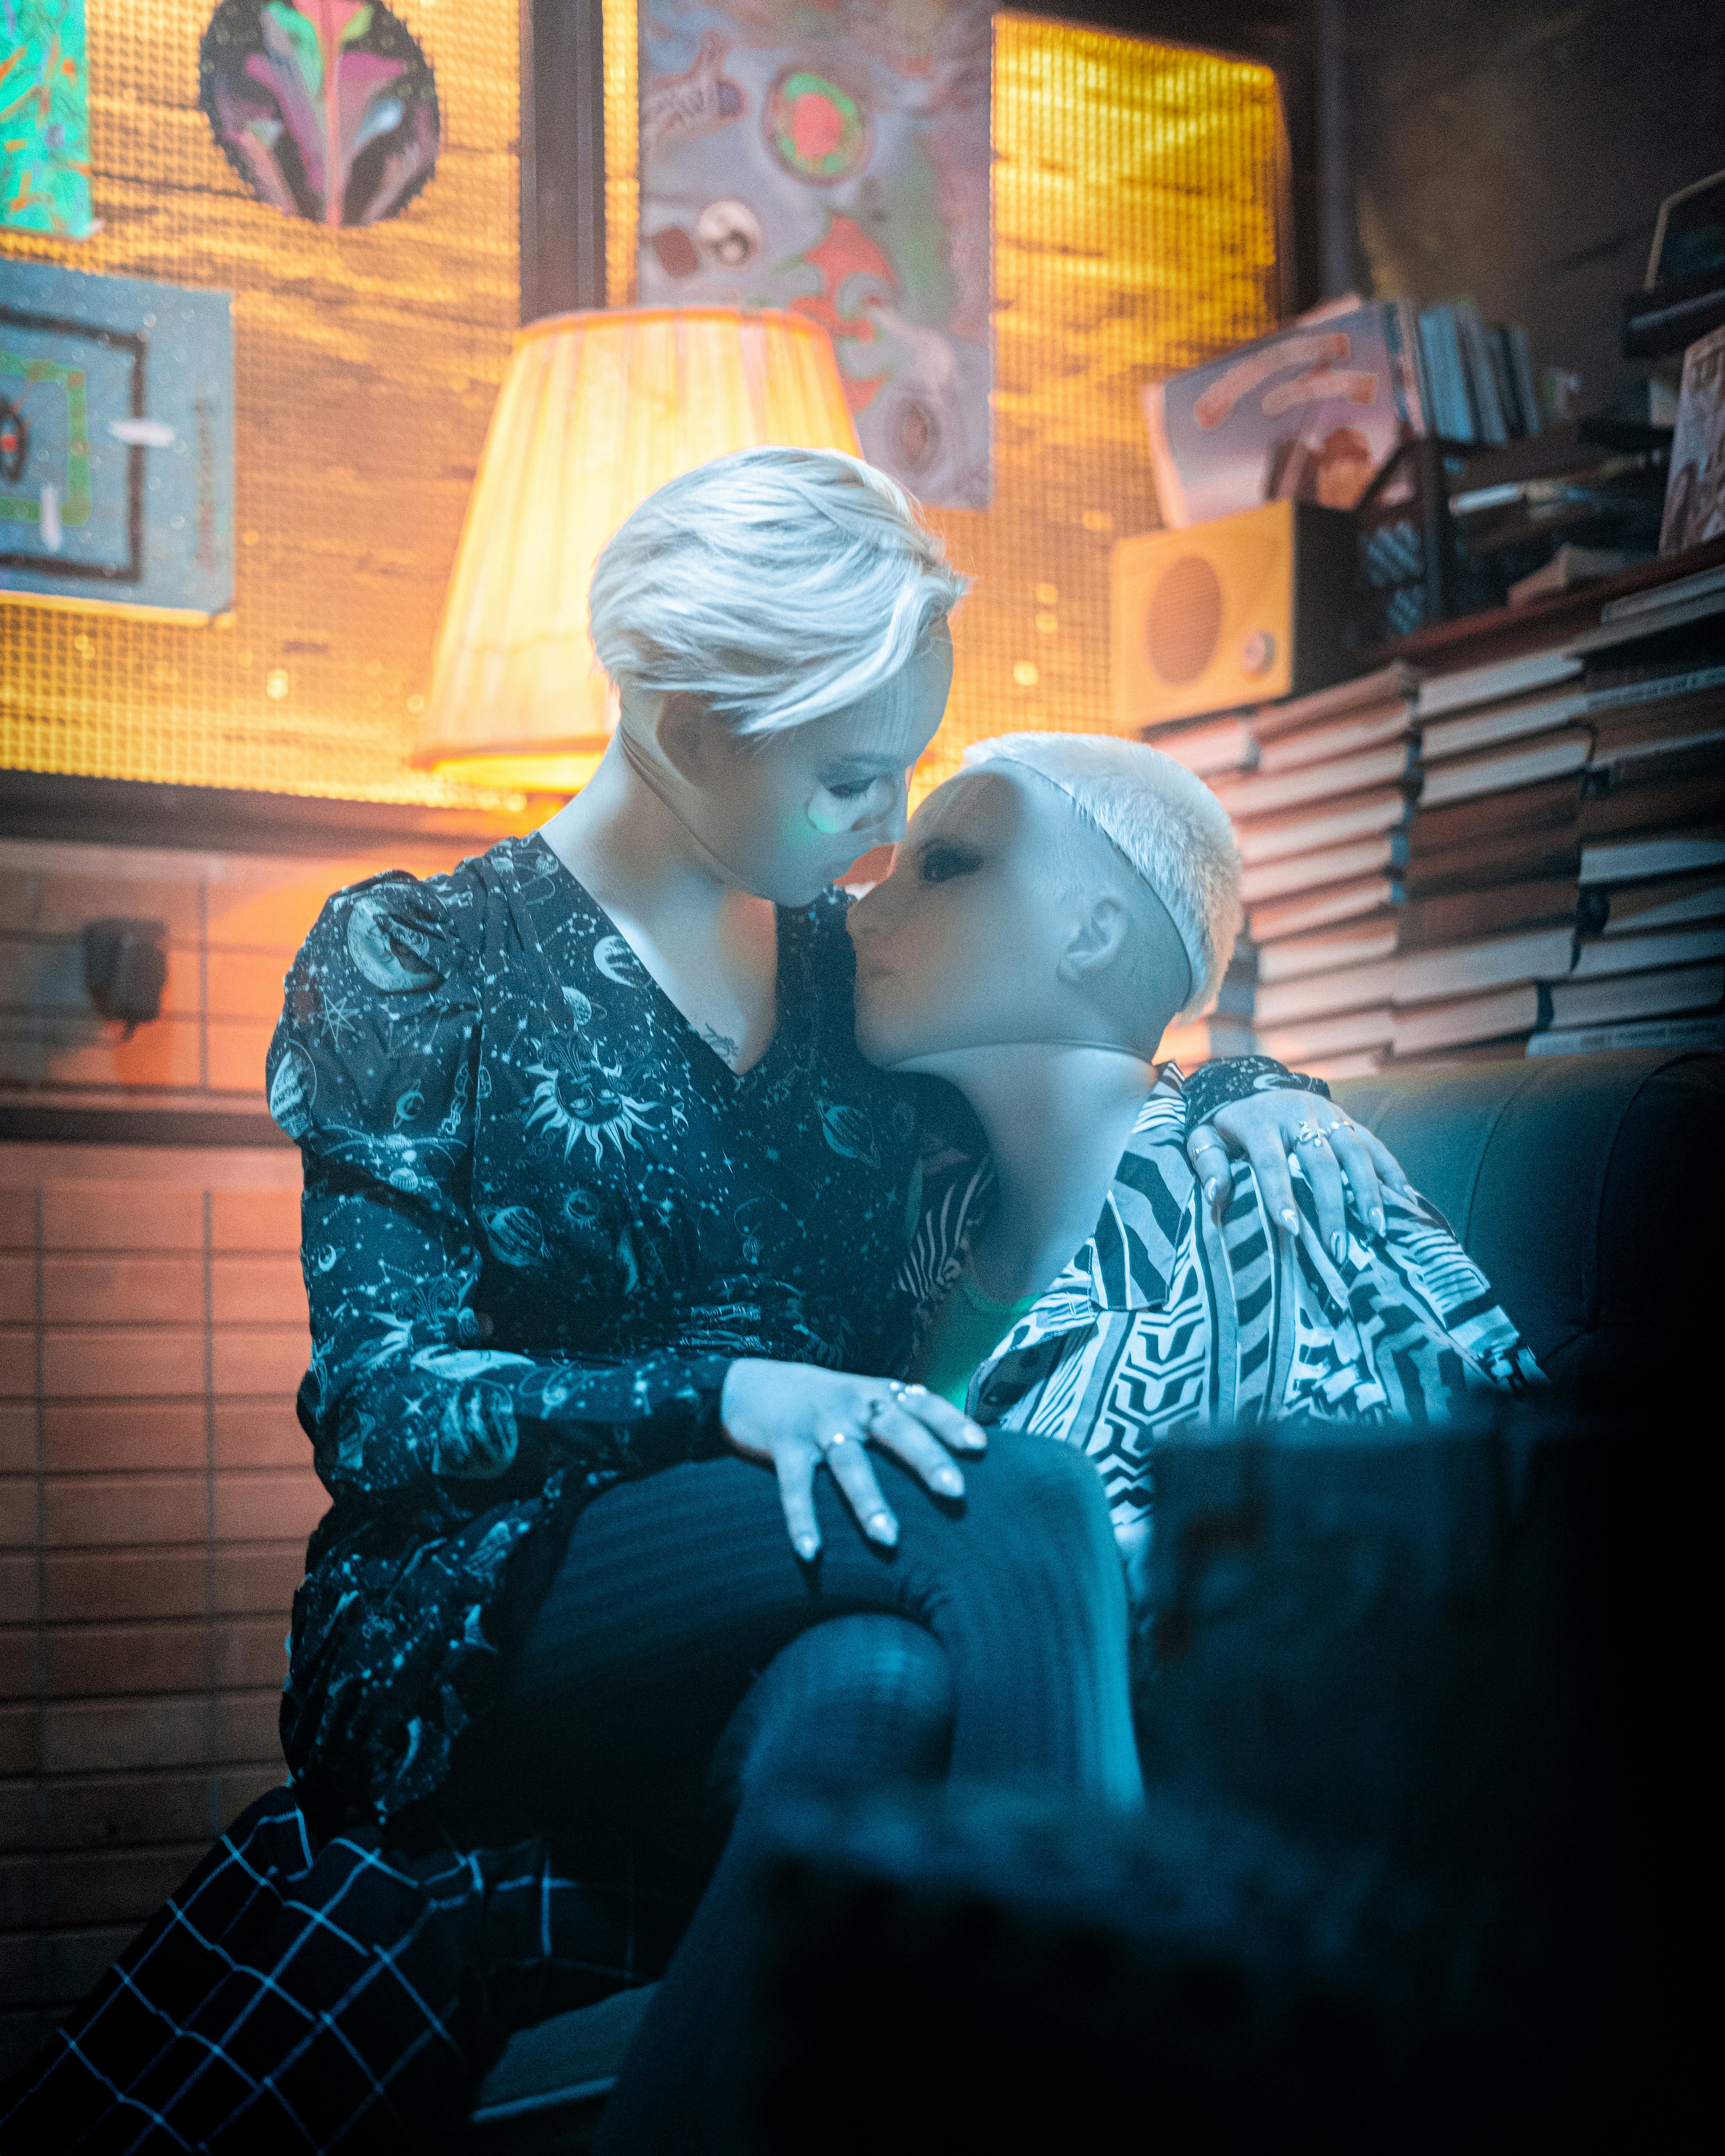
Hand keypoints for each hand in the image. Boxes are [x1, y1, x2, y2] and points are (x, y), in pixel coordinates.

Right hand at [721, 1359, 985, 1561]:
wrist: (750, 1385)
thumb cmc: (825, 1403)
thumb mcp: (864, 1398)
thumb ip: (905, 1418)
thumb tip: (965, 1450)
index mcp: (878, 1394)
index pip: (922, 1404)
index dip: (951, 1423)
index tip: (980, 1447)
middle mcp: (853, 1405)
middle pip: (895, 1430)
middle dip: (926, 1459)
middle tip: (955, 1491)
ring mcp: (817, 1425)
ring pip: (848, 1463)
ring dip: (869, 1501)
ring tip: (890, 1539)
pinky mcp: (783, 1446)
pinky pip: (794, 1487)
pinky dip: (802, 1520)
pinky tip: (812, 1553)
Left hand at [1184, 1091, 1413, 1257]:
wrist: (1250, 1083)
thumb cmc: (1227, 1125)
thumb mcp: (1205, 1137)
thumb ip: (1207, 1162)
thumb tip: (1215, 1193)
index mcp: (1260, 1122)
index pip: (1272, 1163)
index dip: (1281, 1195)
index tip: (1291, 1228)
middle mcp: (1297, 1114)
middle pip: (1320, 1161)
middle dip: (1331, 1205)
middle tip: (1337, 1246)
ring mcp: (1327, 1114)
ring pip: (1354, 1151)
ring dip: (1368, 1191)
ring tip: (1376, 1228)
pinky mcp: (1346, 1118)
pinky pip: (1373, 1144)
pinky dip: (1390, 1171)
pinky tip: (1404, 1200)